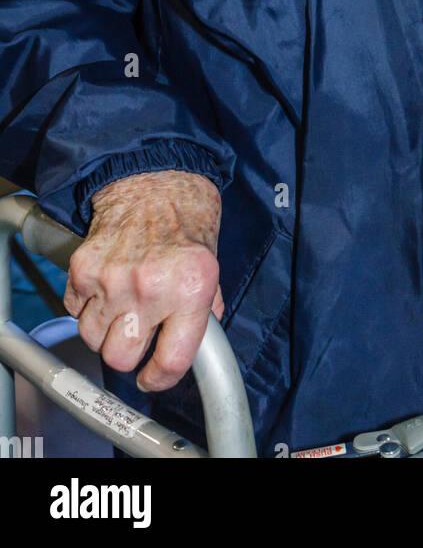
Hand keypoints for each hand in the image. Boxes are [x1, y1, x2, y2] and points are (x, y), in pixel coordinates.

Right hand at [64, 170, 222, 393]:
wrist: (153, 179)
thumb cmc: (185, 221)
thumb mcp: (211, 267)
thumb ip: (204, 312)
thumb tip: (194, 350)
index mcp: (191, 289)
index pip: (171, 361)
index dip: (160, 378)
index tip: (153, 377)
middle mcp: (151, 287)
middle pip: (121, 358)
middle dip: (128, 354)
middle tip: (136, 336)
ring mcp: (113, 279)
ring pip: (93, 339)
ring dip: (105, 331)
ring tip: (120, 308)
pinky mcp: (84, 268)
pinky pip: (75, 311)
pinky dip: (86, 306)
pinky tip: (105, 287)